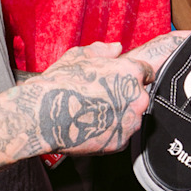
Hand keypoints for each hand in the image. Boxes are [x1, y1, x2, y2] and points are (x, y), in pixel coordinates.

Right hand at [27, 33, 187, 157]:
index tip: (122, 79)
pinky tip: (92, 125)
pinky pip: (121, 134)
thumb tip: (117, 48)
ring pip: (132, 116)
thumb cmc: (59, 83)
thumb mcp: (78, 57)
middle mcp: (137, 97)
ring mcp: (130, 121)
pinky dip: (111, 131)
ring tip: (95, 112)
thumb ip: (102, 50)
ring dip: (120, 114)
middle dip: (126, 96)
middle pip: (140, 96)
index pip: (147, 72)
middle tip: (103, 97)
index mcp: (131, 72)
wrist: (43, 115)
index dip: (134, 75)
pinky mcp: (120, 141)